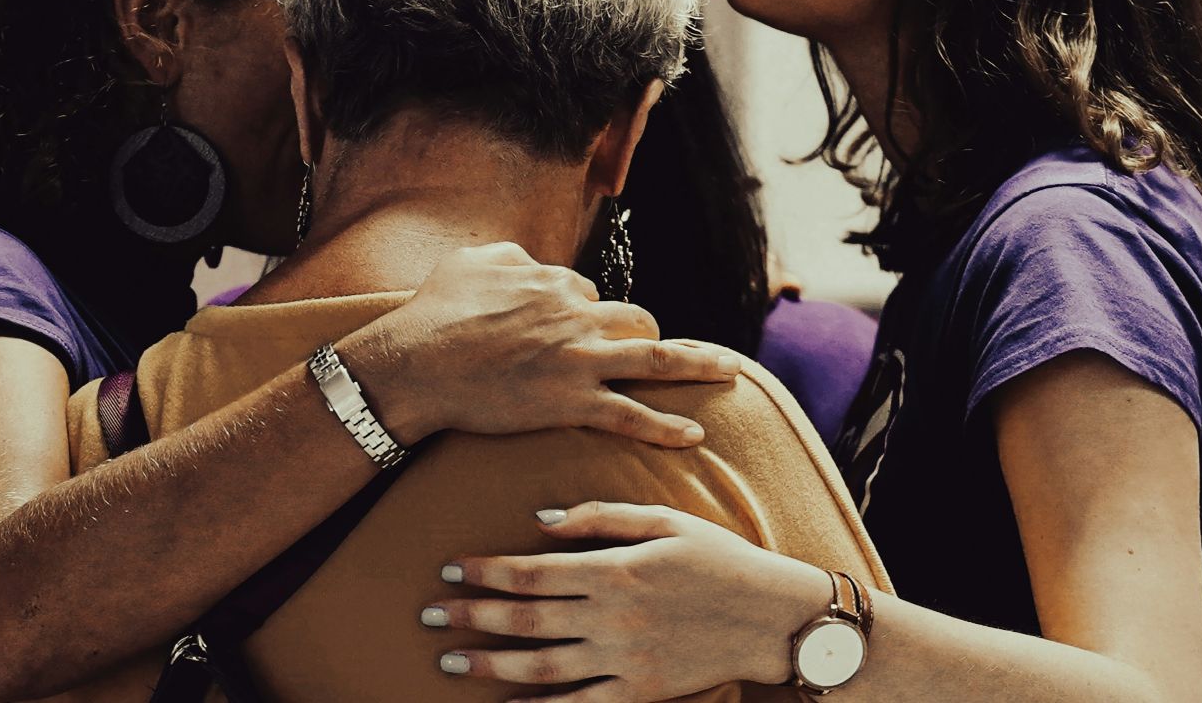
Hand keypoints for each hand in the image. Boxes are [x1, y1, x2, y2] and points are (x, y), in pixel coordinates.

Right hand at [347, 243, 744, 447]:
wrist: (417, 364)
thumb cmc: (433, 313)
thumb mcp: (469, 262)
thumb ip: (508, 255)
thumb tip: (529, 261)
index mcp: (553, 282)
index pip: (588, 292)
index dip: (583, 312)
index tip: (572, 332)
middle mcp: (576, 316)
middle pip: (634, 319)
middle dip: (647, 334)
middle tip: (658, 348)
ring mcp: (579, 361)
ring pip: (653, 358)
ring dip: (697, 363)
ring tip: (728, 370)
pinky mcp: (572, 402)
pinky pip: (632, 414)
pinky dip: (666, 426)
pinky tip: (694, 435)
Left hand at [424, 501, 828, 700]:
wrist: (774, 617)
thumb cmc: (720, 559)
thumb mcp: (665, 520)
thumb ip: (600, 516)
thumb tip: (540, 519)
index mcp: (615, 570)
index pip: (532, 572)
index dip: (485, 572)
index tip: (450, 570)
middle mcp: (612, 617)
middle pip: (525, 619)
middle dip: (470, 617)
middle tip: (427, 617)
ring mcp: (625, 659)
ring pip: (542, 666)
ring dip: (490, 664)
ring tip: (451, 661)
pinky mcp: (641, 692)